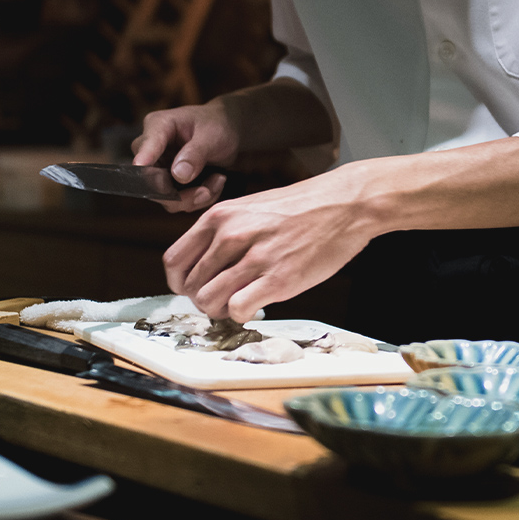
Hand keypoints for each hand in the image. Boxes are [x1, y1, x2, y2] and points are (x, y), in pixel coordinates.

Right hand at [132, 102, 238, 211]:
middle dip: (182, 194)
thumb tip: (179, 175)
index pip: (144, 148)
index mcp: (157, 126)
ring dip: (195, 197)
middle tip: (208, 190)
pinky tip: (214, 182)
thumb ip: (196, 153)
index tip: (151, 175)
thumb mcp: (212, 136)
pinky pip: (177, 202)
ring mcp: (158, 169)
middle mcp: (151, 150)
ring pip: (165, 198)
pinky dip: (199, 198)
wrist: (228, 132)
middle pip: (150, 182)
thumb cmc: (218, 125)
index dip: (144, 164)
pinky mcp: (167, 184)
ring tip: (218, 180)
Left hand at [163, 164, 374, 322]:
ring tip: (237, 304)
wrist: (343, 204)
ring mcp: (254, 258)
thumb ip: (223, 233)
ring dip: (220, 311)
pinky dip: (241, 315)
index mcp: (220, 217)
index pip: (175, 261)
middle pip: (192, 286)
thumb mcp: (249, 207)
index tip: (191, 288)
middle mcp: (231, 236)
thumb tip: (204, 266)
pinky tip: (256, 306)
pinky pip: (238, 309)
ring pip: (210, 302)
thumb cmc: (300, 207)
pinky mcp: (279, 279)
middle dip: (203, 300)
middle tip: (222, 299)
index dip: (179, 282)